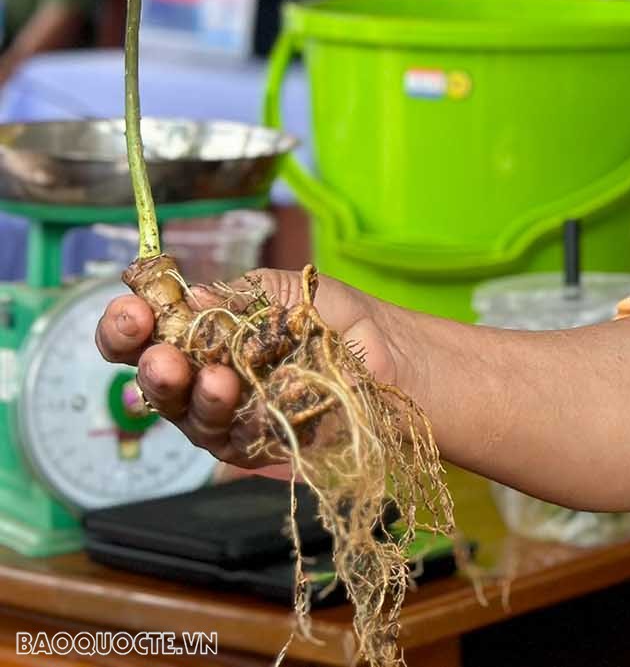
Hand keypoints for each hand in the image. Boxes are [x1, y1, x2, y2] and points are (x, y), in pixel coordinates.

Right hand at [96, 269, 409, 467]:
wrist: (394, 355)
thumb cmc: (338, 317)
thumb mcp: (294, 290)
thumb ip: (246, 294)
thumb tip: (196, 297)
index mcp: (202, 336)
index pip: (147, 336)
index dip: (127, 327)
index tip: (131, 311)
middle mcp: (204, 381)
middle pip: (158, 383)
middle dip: (153, 368)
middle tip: (160, 355)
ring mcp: (229, 418)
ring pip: (193, 418)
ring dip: (196, 399)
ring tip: (214, 379)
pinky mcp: (260, 448)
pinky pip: (239, 440)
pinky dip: (242, 422)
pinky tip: (249, 401)